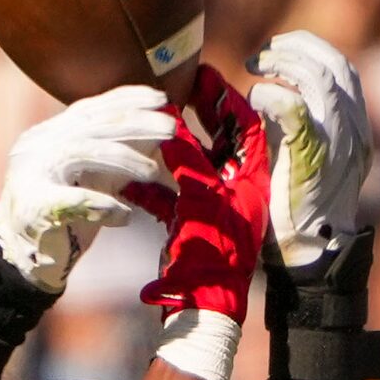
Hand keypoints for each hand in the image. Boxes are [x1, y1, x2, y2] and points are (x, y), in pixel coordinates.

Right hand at [0, 84, 170, 293]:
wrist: (23, 264)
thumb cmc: (63, 222)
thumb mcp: (93, 180)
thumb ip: (117, 156)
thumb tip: (160, 133)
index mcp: (48, 135)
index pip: (90, 108)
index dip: (127, 99)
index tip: (161, 98)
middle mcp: (37, 146)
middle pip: (93, 124)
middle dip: (137, 122)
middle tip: (172, 127)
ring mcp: (32, 174)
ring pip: (84, 152)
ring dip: (126, 159)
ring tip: (153, 172)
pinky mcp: (35, 208)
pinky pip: (76, 201)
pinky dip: (104, 207)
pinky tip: (125, 216)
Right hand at [129, 65, 269, 322]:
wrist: (202, 305)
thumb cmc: (211, 253)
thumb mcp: (199, 197)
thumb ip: (185, 158)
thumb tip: (168, 122)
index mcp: (251, 179)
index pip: (246, 125)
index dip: (226, 97)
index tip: (203, 74)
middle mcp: (235, 190)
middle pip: (218, 141)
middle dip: (197, 115)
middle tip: (176, 88)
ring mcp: (212, 207)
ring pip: (191, 166)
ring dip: (171, 146)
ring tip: (150, 123)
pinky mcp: (188, 225)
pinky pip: (169, 195)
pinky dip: (150, 184)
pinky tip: (128, 177)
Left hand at [245, 30, 371, 268]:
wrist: (311, 251)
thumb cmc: (298, 210)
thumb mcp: (306, 159)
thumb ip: (296, 128)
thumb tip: (268, 99)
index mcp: (355, 128)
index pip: (342, 70)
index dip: (311, 51)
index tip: (280, 50)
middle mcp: (353, 129)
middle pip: (334, 65)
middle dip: (297, 49)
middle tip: (262, 54)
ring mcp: (337, 141)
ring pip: (319, 78)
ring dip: (284, 65)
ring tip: (256, 67)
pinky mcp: (313, 154)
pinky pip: (294, 108)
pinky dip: (272, 95)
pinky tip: (255, 98)